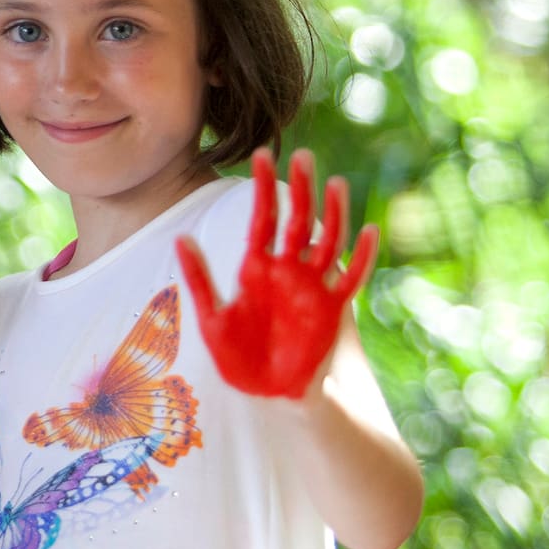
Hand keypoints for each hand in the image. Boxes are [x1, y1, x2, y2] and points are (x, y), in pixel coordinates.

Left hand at [176, 148, 379, 399]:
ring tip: (336, 183)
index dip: (262, 187)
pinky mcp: (332, 309)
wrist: (267, 393)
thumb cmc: (236, 357)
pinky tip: (368, 232)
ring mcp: (311, 287)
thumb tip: (180, 238)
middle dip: (300, 190)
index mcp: (255, 267)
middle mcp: (286, 270)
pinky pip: (350, 278)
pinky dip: (360, 257)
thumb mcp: (210, 318)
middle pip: (295, 221)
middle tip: (302, 155)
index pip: (260, 218)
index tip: (261, 155)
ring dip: (333, 214)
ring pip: (327, 241)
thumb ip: (199, 279)